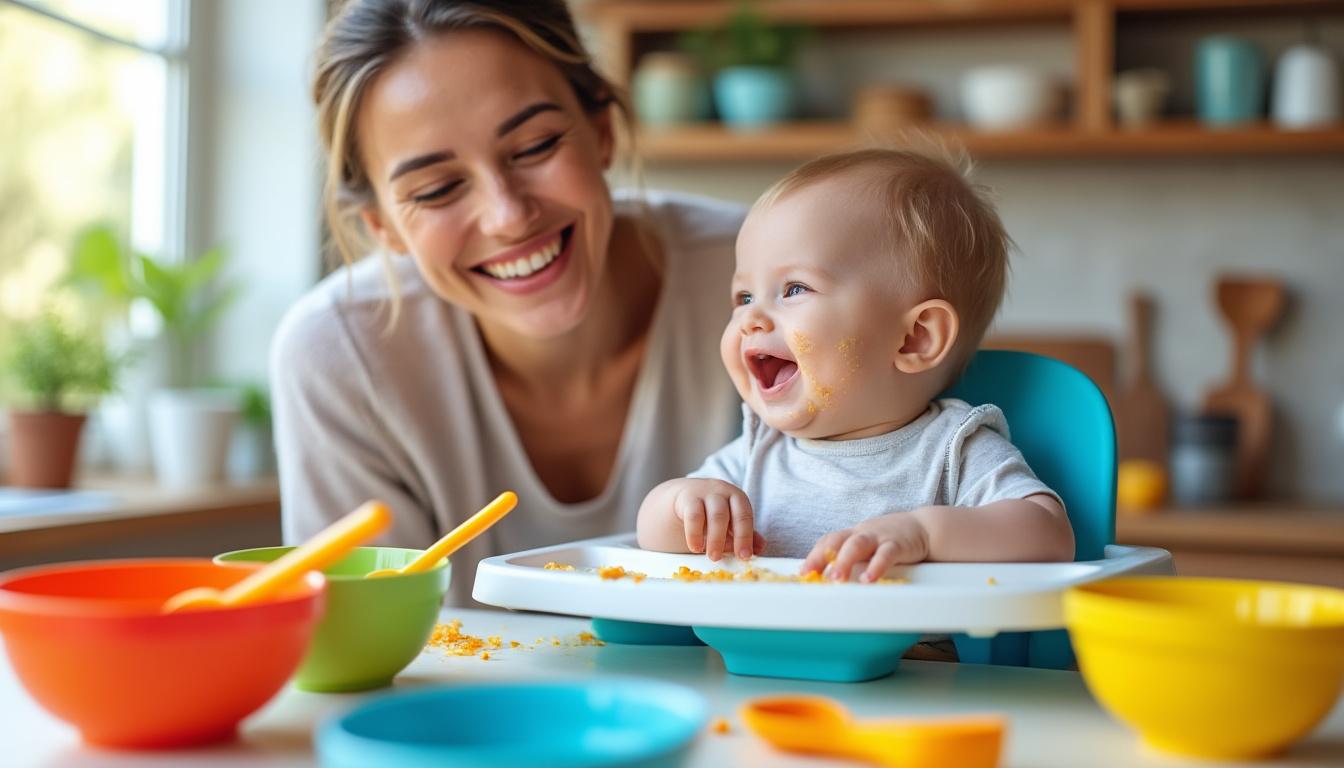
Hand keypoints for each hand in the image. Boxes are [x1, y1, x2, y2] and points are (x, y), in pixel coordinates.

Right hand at [641, 478, 763, 560]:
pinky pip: (693, 516)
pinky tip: (696, 547)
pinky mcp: (688, 498)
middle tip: (726, 558)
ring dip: (714, 538)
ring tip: (712, 556)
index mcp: (737, 498)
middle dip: (728, 539)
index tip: (745, 556)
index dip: (746, 537)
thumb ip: (744, 535)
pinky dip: (695, 534)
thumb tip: (760, 548)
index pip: (745, 516)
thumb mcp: (729, 523)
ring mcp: (705, 493)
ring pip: (713, 515)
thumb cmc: (712, 513)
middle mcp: (723, 492)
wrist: (685, 497)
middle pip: (728, 514)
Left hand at [802, 512, 929, 581]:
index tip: (803, 572)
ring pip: (857, 545)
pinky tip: (869, 579)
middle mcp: (863, 533)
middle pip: (837, 541)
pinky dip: (876, 567)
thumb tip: (829, 578)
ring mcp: (879, 536)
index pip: (828, 540)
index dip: (814, 555)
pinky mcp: (898, 544)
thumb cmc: (891, 539)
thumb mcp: (868, 544)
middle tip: (811, 574)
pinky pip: (885, 554)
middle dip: (821, 557)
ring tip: (836, 579)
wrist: (925, 527)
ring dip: (844, 561)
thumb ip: (851, 557)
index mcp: (853, 534)